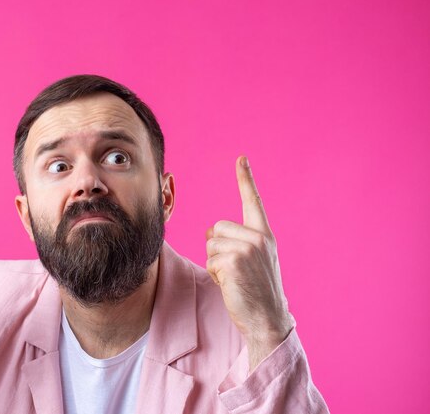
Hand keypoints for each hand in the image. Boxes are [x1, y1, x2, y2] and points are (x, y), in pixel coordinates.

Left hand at [206, 156, 293, 370]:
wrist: (267, 318)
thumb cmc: (256, 291)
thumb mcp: (251, 262)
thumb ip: (234, 242)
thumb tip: (209, 232)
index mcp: (264, 235)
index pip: (253, 201)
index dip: (246, 179)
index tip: (241, 159)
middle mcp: (258, 238)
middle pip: (217, 228)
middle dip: (217, 248)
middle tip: (234, 270)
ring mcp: (247, 249)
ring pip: (210, 244)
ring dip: (215, 263)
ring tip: (234, 278)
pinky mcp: (234, 261)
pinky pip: (210, 260)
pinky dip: (215, 274)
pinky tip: (231, 285)